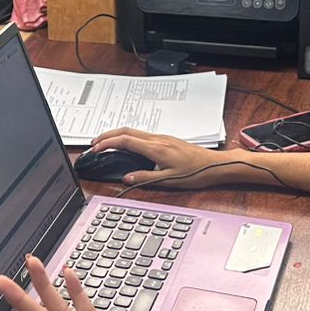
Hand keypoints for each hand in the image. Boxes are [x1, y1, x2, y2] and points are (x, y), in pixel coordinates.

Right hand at [89, 127, 245, 188]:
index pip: (125, 140)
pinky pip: (142, 134)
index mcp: (156, 148)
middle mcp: (157, 139)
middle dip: (107, 135)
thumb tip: (126, 177)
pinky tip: (126, 144)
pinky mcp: (166, 139)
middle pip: (126, 130)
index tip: (95, 148)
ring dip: (117, 134)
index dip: (107, 143)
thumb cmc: (196, 173)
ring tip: (106, 143)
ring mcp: (162, 137)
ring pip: (134, 130)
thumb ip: (145, 178)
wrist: (215, 165)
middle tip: (94, 143)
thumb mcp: (168, 180)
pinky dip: (128, 137)